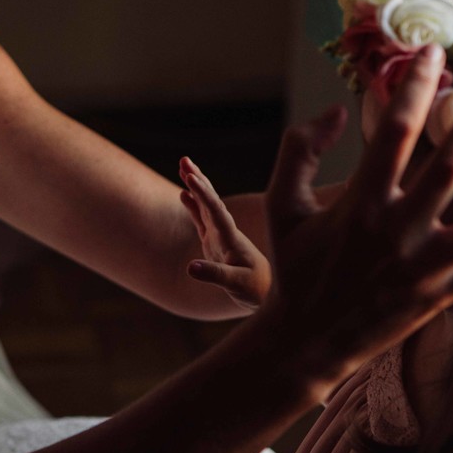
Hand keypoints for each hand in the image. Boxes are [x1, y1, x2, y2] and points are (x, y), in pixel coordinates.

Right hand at [179, 158, 271, 311]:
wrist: (269, 293)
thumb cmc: (255, 289)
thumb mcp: (236, 284)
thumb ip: (215, 275)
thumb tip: (190, 267)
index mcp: (231, 239)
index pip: (216, 211)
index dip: (203, 194)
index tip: (191, 177)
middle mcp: (226, 232)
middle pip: (211, 200)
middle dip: (199, 180)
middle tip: (184, 159)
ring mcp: (221, 236)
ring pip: (206, 206)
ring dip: (196, 187)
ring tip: (183, 166)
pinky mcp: (216, 244)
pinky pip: (202, 220)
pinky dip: (193, 206)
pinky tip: (183, 194)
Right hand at [261, 45, 452, 385]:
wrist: (307, 342)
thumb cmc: (296, 268)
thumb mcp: (284, 206)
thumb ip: (299, 151)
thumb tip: (335, 112)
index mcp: (360, 204)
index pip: (393, 134)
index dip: (415, 89)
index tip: (435, 53)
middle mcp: (400, 232)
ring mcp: (430, 266)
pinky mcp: (449, 292)